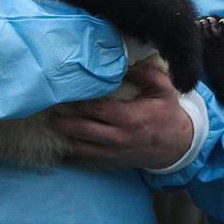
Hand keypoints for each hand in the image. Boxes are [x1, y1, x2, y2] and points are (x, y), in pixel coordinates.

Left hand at [48, 63, 192, 168]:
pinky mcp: (110, 161)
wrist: (177, 146)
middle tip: (47, 107)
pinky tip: (59, 141)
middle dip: (61, 120)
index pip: (95, 109)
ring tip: (49, 122)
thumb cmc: (167, 113)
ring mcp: (112, 152)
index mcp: (129, 118)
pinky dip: (70, 151)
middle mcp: (117, 137)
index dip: (77, 101)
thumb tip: (125, 62)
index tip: (63, 90)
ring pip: (78, 147)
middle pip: (80, 129)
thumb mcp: (164, 89)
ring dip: (62, 136)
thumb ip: (146, 73)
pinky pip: (84, 159)